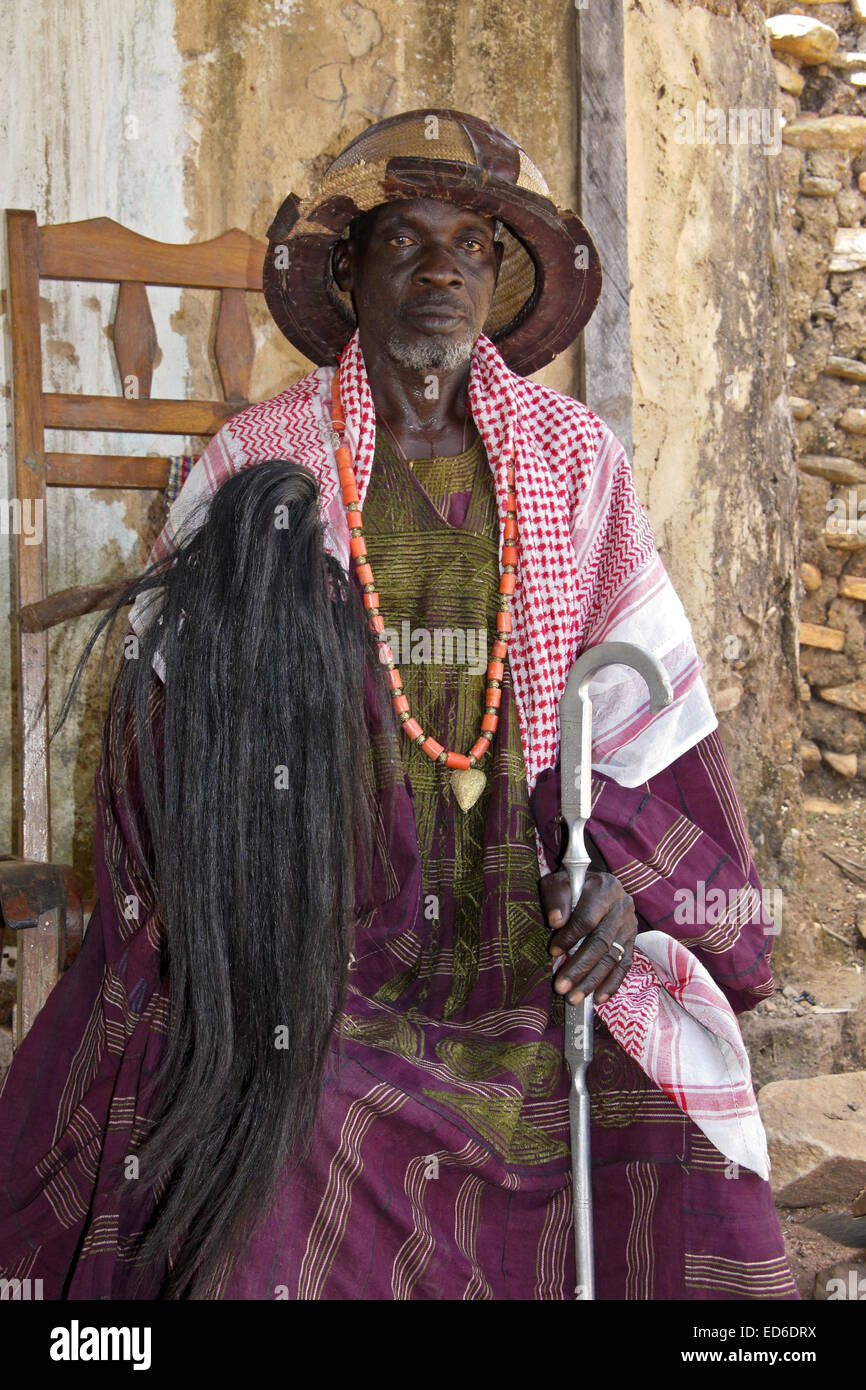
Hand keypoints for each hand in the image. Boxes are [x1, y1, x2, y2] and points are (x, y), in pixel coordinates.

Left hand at [538, 869, 636, 1005]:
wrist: (596, 885)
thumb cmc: (573, 885)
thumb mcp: (560, 882)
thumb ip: (556, 898)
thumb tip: (555, 922)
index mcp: (606, 889)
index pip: (588, 918)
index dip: (570, 937)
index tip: (552, 951)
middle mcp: (623, 907)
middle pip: (602, 943)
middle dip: (580, 967)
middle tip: (561, 987)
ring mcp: (630, 926)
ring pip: (613, 958)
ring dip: (593, 981)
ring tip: (574, 998)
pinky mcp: (632, 942)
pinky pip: (624, 965)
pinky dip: (612, 984)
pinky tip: (599, 999)